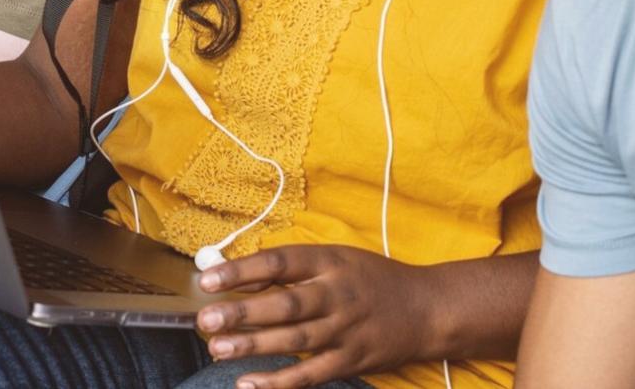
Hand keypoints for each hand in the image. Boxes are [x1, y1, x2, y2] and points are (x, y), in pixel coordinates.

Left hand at [195, 245, 433, 388]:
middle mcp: (337, 295)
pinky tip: (249, 383)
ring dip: (252, 345)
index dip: (241, 270)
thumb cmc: (371, 280)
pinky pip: (310, 374)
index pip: (279, 263)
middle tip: (206, 319)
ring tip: (217, 348)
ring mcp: (345, 330)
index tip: (208, 278)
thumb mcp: (335, 259)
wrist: (427, 309)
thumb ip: (290, 268)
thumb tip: (237, 274)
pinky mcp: (351, 361)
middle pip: (284, 304)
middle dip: (242, 312)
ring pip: (294, 340)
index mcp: (329, 262)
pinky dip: (279, 382)